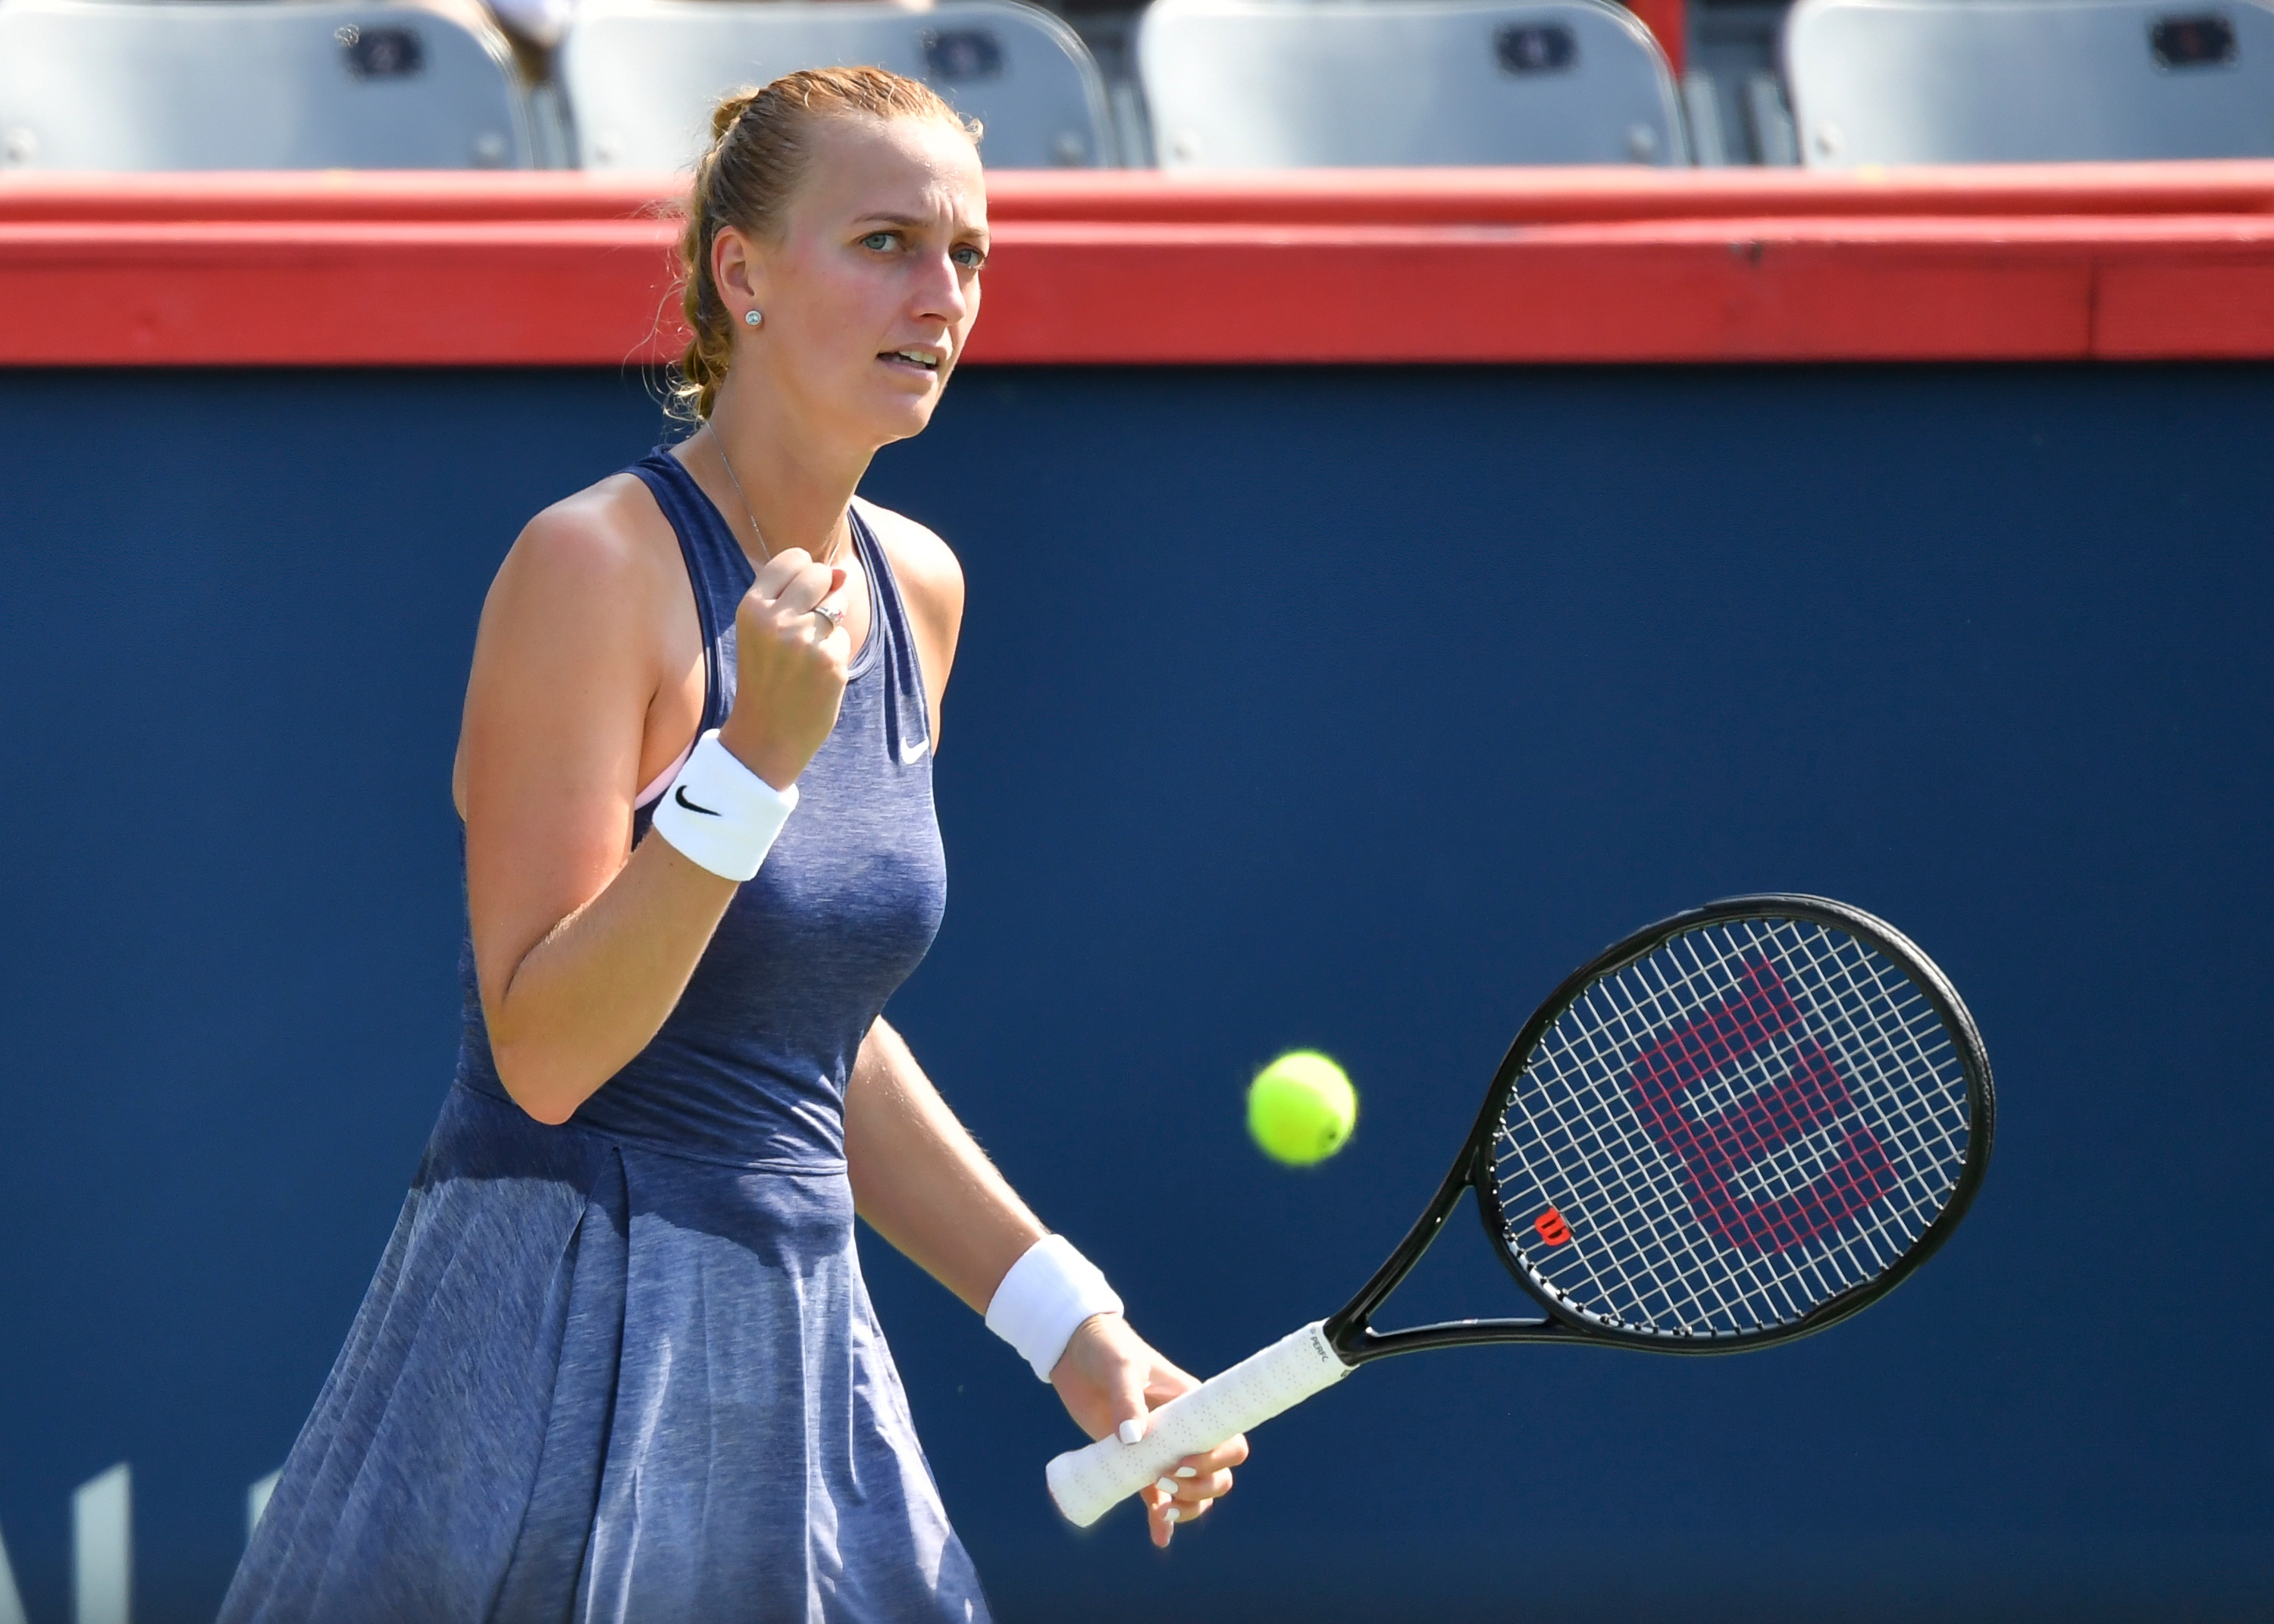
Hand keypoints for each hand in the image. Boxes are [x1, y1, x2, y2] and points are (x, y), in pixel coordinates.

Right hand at [716, 547, 850, 790]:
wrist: (767, 734)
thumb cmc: (767, 677)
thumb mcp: (763, 630)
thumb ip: (795, 596)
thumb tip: (841, 571)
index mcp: (751, 607)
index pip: (793, 558)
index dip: (804, 573)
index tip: (797, 597)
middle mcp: (775, 619)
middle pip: (820, 574)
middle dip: (823, 592)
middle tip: (805, 625)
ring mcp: (804, 640)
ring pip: (837, 604)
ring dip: (830, 624)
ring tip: (806, 654)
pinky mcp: (830, 661)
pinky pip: (843, 637)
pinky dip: (836, 653)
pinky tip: (816, 675)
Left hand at [1051, 1314, 1247, 1548]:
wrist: (1074, 1353)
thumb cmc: (1107, 1349)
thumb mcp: (1120, 1366)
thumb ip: (1127, 1398)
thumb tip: (1133, 1440)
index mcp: (1193, 1407)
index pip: (1230, 1440)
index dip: (1218, 1459)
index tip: (1184, 1460)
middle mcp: (1184, 1432)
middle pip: (1219, 1475)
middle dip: (1201, 1487)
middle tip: (1163, 1478)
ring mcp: (1161, 1451)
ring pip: (1195, 1492)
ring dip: (1187, 1507)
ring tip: (1161, 1506)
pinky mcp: (1135, 1464)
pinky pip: (1158, 1500)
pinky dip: (1162, 1521)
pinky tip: (1159, 1536)